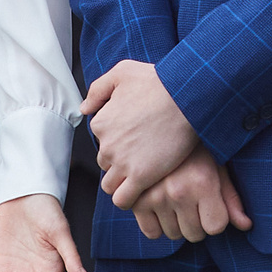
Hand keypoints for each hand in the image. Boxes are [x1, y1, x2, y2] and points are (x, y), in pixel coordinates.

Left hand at [83, 60, 203, 210]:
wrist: (186, 96)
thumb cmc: (158, 81)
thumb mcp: (122, 72)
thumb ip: (98, 89)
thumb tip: (85, 107)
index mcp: (101, 122)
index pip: (102, 141)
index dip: (119, 141)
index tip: (136, 137)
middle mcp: (106, 145)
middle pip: (106, 163)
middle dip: (120, 162)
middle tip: (143, 154)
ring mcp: (122, 162)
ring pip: (111, 185)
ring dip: (123, 182)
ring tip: (143, 173)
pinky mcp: (141, 176)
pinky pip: (123, 199)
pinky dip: (129, 199)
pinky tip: (142, 190)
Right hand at [128, 147, 252, 243]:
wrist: (162, 127)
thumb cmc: (197, 150)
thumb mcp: (218, 168)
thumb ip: (231, 199)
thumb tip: (246, 226)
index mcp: (203, 183)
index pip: (215, 227)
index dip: (216, 218)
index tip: (212, 204)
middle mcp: (179, 191)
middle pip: (195, 234)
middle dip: (198, 222)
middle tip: (194, 201)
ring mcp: (155, 196)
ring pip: (173, 234)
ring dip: (178, 223)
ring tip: (177, 200)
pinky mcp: (137, 199)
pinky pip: (151, 232)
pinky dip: (157, 225)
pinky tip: (161, 207)